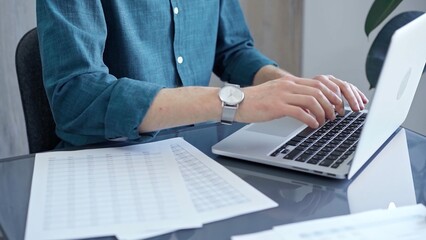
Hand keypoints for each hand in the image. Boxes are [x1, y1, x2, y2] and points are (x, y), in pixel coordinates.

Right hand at [236, 75, 367, 127]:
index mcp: (290, 82)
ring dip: (324, 111)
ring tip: (326, 121)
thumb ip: (293, 97)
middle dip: (333, 102)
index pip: (319, 83)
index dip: (333, 94)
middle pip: (319, 90)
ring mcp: (282, 95)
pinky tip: (313, 125)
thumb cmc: (256, 102)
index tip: (339, 105)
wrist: (237, 102)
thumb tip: (310, 107)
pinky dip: (310, 119)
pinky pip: (299, 111)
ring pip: (312, 100)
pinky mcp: (276, 106)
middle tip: (338, 114)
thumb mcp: (277, 95)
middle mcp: (288, 85)